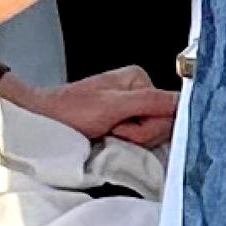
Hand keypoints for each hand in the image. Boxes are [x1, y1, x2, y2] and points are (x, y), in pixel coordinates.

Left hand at [9, 65, 180, 153]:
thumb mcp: (113, 106)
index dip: (152, 126)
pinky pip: (138, 141)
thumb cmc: (68, 112)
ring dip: (131, 140)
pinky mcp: (124, 126)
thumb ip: (150, 102)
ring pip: (151, 135)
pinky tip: (110, 140)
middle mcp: (138, 93)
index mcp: (139, 80)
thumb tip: (182, 102)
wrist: (43, 123)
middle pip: (162, 123)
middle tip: (114, 131)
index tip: (129, 129)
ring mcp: (131, 111)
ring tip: (108, 134)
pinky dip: (126, 144)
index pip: (171, 108)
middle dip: (139, 134)